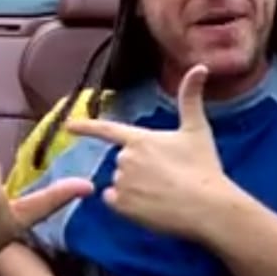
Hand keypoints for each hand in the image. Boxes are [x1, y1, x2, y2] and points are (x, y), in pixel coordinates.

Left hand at [65, 64, 236, 239]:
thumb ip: (191, 98)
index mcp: (140, 139)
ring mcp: (121, 182)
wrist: (208, 208)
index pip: (107, 130)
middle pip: (123, 162)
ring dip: (135, 188)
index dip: (87, 127)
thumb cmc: (203, 168)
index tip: (69, 126)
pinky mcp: (121, 206)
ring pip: (120, 183)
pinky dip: (128, 206)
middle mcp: (125, 159)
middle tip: (168, 176)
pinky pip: (115, 202)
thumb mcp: (197, 130)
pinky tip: (150, 207)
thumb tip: (199, 67)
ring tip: (164, 193)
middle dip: (140, 168)